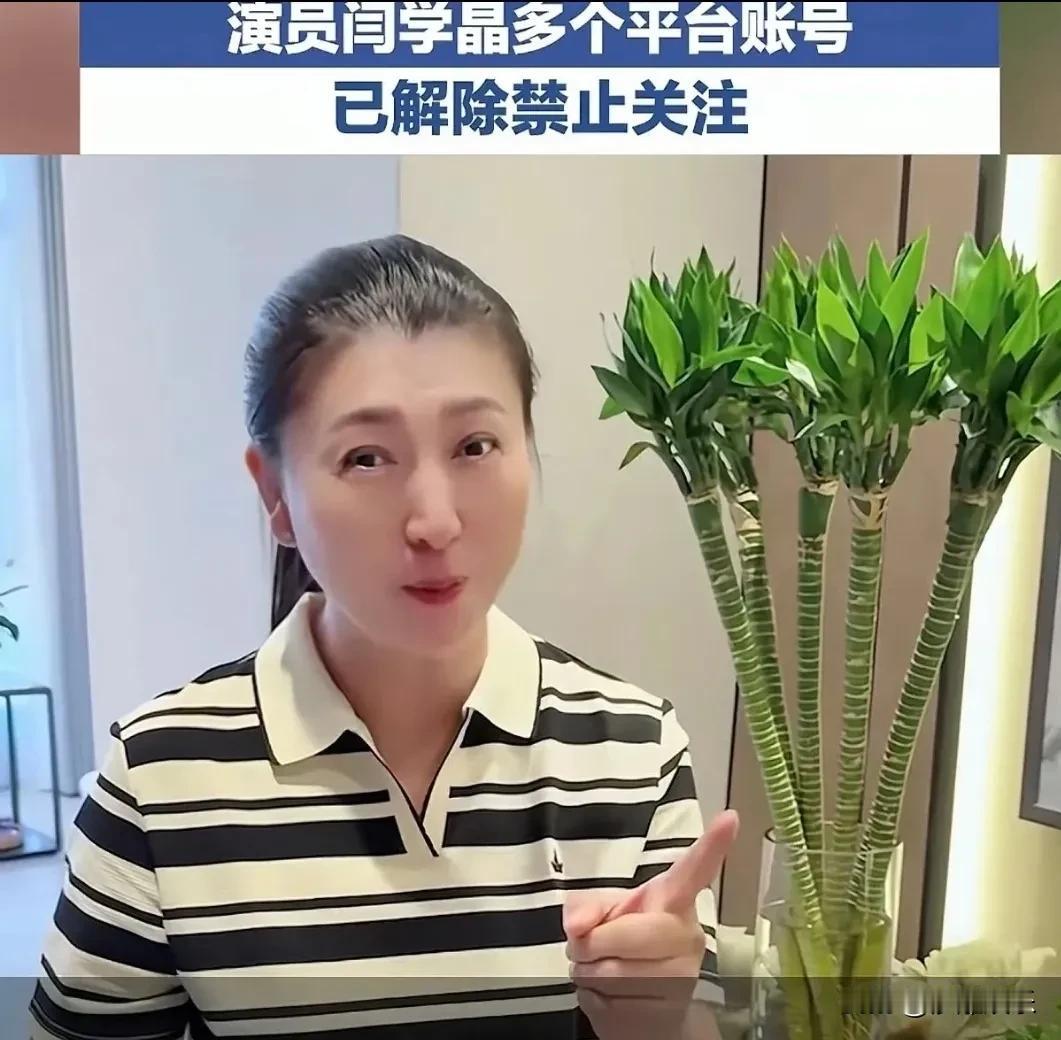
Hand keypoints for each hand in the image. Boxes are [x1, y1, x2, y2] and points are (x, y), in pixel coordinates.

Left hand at [564, 809, 739, 1039]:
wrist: (646, 1004)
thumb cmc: (626, 942)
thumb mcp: (605, 911)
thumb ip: (586, 905)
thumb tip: (576, 925)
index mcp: (674, 900)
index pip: (694, 870)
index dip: (712, 845)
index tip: (730, 818)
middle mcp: (687, 936)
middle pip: (628, 935)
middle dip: (591, 944)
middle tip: (585, 946)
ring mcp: (683, 978)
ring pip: (613, 975)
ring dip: (588, 975)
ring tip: (600, 968)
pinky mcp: (669, 1015)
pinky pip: (611, 1007)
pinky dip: (595, 1002)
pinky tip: (610, 996)